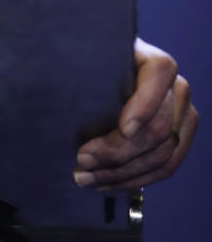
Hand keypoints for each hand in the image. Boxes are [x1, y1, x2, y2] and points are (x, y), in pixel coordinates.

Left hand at [74, 38, 196, 190]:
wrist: (109, 77)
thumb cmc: (95, 64)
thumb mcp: (91, 58)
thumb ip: (85, 63)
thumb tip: (59, 76)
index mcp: (158, 63)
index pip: (159, 77)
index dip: (145, 106)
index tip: (123, 130)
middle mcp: (177, 90)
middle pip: (157, 129)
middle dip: (118, 151)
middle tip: (81, 160)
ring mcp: (182, 118)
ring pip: (160, 156)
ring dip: (120, 173)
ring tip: (84, 177)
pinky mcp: (178, 143)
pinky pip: (163, 169)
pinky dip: (132, 180)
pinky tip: (104, 183)